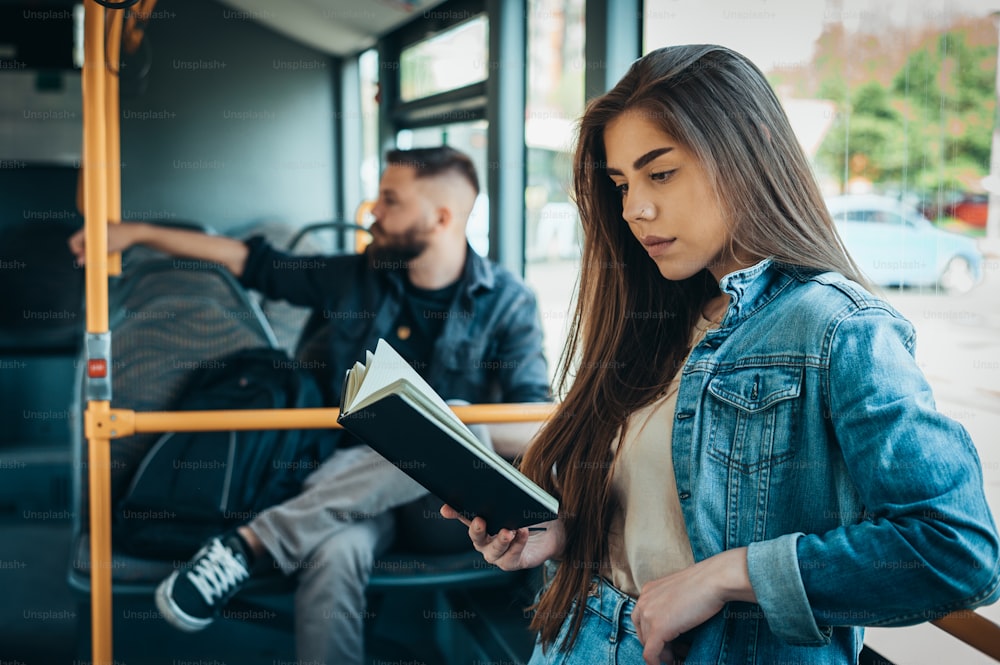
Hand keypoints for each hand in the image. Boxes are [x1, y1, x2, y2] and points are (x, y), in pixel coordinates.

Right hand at [68, 221, 138, 264]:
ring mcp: (97, 229)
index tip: (86, 258)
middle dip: (84, 252)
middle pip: (79, 242)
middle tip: (96, 258)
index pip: (73, 240)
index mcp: (90, 229)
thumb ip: (93, 255)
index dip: (76, 251)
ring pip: (87, 242)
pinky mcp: (102, 232)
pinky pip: (94, 241)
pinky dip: (97, 247)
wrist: (136, 232)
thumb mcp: (107, 249)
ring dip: (91, 250)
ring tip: (103, 253)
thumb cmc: (122, 239)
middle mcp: (91, 228)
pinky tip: (106, 250)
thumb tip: (79, 262)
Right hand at [440, 504, 564, 570]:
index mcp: (482, 522)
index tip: (446, 508)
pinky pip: (511, 558)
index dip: (454, 512)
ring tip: (508, 530)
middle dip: (476, 529)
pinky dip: (517, 544)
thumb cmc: (531, 512)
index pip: (464, 516)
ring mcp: (498, 554)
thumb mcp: (520, 500)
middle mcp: (486, 541)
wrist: (554, 530)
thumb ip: (507, 493)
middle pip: (476, 537)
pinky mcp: (513, 562)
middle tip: (480, 520)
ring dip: (500, 540)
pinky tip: (523, 532)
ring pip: (493, 551)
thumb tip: (498, 480)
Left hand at [633, 548, 753, 664]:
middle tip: (672, 651)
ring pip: (647, 644)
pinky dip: (656, 663)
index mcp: (647, 591)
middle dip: (655, 644)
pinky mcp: (658, 628)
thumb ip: (669, 605)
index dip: (652, 633)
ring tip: (677, 656)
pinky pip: (650, 653)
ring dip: (661, 653)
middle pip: (642, 632)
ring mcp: (649, 615)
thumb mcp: (678, 592)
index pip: (641, 618)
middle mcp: (643, 601)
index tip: (667, 641)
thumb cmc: (703, 583)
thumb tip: (673, 623)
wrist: (712, 580)